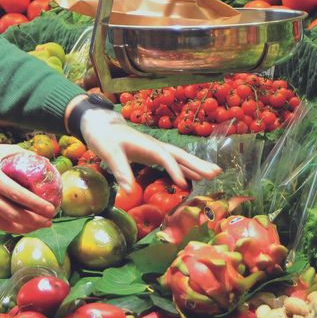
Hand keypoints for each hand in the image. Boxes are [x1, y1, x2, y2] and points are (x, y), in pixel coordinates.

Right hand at [0, 144, 56, 234]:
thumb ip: (16, 152)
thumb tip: (39, 158)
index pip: (20, 196)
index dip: (38, 205)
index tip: (52, 208)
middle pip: (17, 215)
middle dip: (36, 221)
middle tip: (50, 219)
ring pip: (7, 224)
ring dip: (26, 227)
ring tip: (40, 225)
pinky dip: (12, 225)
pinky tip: (22, 224)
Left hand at [79, 107, 220, 190]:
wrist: (100, 124)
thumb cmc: (104, 137)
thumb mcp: (109, 153)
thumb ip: (120, 171)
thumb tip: (128, 192)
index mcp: (147, 145)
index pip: (165, 158)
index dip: (175, 170)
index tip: (185, 185)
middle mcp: (155, 146)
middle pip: (180, 155)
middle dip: (197, 164)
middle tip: (216, 173)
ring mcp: (155, 149)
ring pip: (179, 157)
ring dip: (196, 165)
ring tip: (215, 174)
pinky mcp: (152, 153)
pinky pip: (173, 162)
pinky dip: (185, 168)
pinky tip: (193, 176)